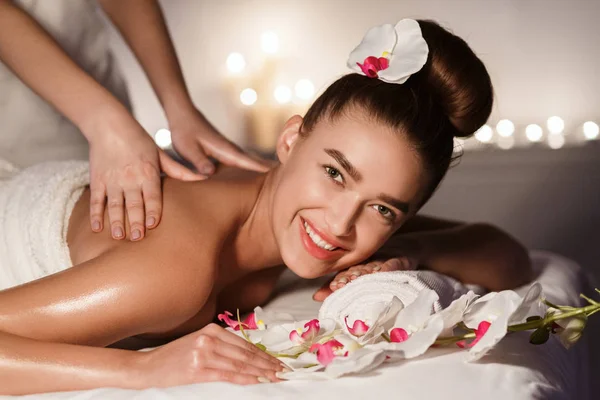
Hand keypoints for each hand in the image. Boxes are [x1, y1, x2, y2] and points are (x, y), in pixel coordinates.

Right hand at [88, 115, 203, 239]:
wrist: (109, 125)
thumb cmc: (139, 140)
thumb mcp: (161, 155)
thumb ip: (179, 171)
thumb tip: (203, 179)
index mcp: (148, 172)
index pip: (152, 195)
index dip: (153, 210)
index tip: (153, 225)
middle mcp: (130, 178)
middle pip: (134, 203)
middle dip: (135, 222)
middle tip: (137, 238)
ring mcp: (112, 180)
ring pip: (115, 204)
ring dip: (116, 221)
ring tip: (118, 236)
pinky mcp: (98, 179)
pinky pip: (96, 199)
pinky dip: (96, 214)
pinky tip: (97, 227)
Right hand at [135, 323, 283, 385]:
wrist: (149, 367)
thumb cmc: (175, 357)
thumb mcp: (200, 342)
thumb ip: (222, 345)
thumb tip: (251, 355)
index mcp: (212, 329)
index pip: (245, 344)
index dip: (264, 354)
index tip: (278, 362)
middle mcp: (209, 338)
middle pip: (245, 353)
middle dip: (267, 364)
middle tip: (283, 371)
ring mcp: (203, 353)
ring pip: (239, 364)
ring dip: (260, 372)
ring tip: (274, 377)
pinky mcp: (197, 369)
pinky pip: (227, 374)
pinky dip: (245, 378)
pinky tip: (256, 381)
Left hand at [168, 108, 270, 175]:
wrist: (183, 114)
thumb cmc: (184, 131)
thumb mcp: (188, 148)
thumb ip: (199, 161)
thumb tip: (211, 173)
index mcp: (224, 150)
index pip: (246, 161)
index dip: (260, 168)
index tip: (276, 174)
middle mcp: (229, 149)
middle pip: (252, 161)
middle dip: (267, 169)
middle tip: (284, 178)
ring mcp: (227, 149)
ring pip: (247, 160)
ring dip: (260, 167)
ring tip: (274, 176)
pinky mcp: (222, 150)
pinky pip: (239, 160)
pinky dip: (249, 165)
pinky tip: (251, 171)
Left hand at [312, 256, 417, 301]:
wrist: (405, 252)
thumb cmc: (379, 268)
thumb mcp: (358, 280)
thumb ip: (336, 290)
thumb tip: (315, 296)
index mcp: (358, 268)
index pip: (347, 274)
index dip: (341, 280)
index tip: (335, 286)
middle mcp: (370, 264)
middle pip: (359, 270)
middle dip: (351, 276)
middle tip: (344, 282)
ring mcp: (384, 262)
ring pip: (374, 267)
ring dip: (366, 272)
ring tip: (360, 277)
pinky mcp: (401, 261)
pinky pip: (394, 264)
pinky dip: (389, 267)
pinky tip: (383, 271)